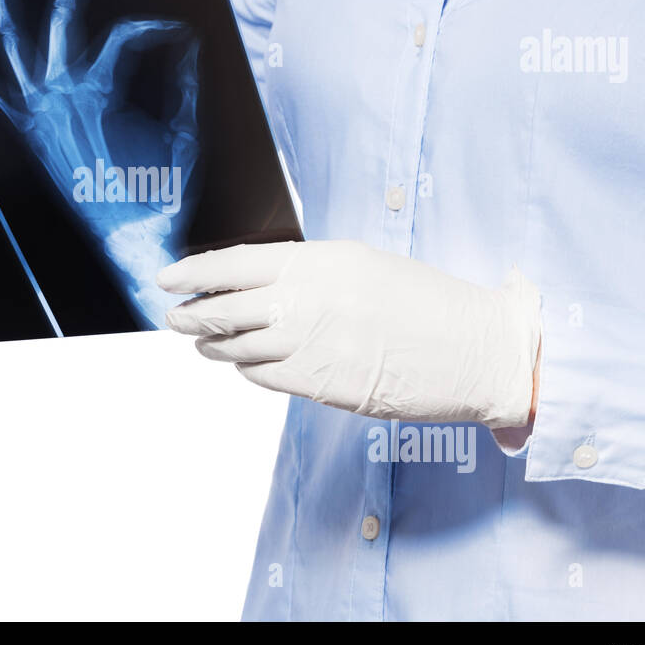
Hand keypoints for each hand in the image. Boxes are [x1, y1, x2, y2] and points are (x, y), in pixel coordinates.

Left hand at [0, 0, 199, 326]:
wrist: (130, 239)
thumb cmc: (157, 193)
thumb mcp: (183, 136)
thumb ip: (183, 85)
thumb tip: (187, 44)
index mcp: (101, 93)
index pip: (127, 35)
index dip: (155, 29)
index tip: (175, 35)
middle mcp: (61, 97)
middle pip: (64, 19)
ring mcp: (37, 113)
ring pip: (13, 43)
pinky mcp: (26, 133)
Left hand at [158, 240, 540, 428]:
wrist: (475, 348)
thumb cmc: (426, 302)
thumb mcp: (364, 265)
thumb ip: (309, 272)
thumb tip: (257, 281)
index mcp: (320, 261)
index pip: (236, 263)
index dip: (194, 273)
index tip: (168, 278)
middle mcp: (308, 300)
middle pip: (223, 308)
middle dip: (191, 315)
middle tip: (174, 316)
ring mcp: (312, 344)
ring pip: (236, 346)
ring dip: (213, 345)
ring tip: (203, 342)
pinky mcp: (321, 384)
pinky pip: (263, 375)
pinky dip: (247, 368)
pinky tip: (246, 363)